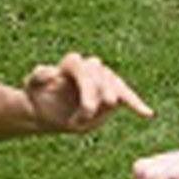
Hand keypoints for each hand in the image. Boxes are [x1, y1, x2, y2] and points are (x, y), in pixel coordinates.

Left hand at [23, 53, 153, 134]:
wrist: (44, 111)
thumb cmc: (37, 97)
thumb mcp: (31, 87)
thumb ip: (38, 76)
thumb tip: (52, 72)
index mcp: (73, 63)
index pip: (83, 66)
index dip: (82, 87)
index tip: (75, 111)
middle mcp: (90, 68)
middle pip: (100, 75)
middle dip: (93, 96)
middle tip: (84, 115)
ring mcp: (102, 79)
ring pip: (113, 85)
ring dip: (107, 100)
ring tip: (99, 112)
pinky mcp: (111, 94)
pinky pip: (126, 95)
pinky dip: (136, 104)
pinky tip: (147, 114)